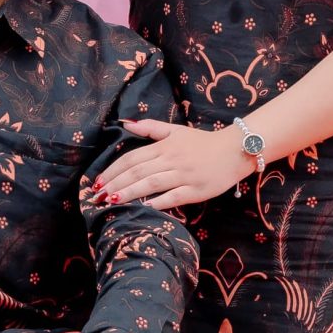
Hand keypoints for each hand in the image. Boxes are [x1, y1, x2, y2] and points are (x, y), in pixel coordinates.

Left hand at [88, 117, 251, 211]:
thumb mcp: (176, 130)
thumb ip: (151, 127)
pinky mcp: (197, 190)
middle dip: (115, 185)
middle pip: (137, 172)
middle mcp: (171, 160)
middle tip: (97, 197)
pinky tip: (144, 208)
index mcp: (164, 146)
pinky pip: (174, 197)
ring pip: (152, 184)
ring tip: (112, 202)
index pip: (132, 158)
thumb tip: (125, 124)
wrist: (235, 150)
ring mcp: (184, 175)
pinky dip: (158, 202)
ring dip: (130, 193)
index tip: (97, 182)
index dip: (113, 170)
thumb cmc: (203, 142)